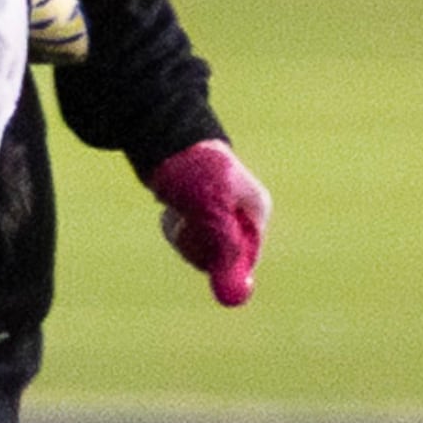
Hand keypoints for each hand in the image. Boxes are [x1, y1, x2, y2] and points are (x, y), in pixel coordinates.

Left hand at [144, 139, 269, 306]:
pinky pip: (189, 237)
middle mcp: (242, 213)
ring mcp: (222, 213)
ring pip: (203, 248)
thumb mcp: (212, 209)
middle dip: (200, 248)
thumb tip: (231, 282)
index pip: (249, 254)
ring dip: (184, 238)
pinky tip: (169, 210)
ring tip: (175, 212)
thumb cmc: (194, 171)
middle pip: (225, 255)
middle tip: (182, 228)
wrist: (166, 141)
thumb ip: (224, 244)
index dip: (226, 264)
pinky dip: (177, 229)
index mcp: (256, 209)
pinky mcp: (201, 212)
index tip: (205, 265)